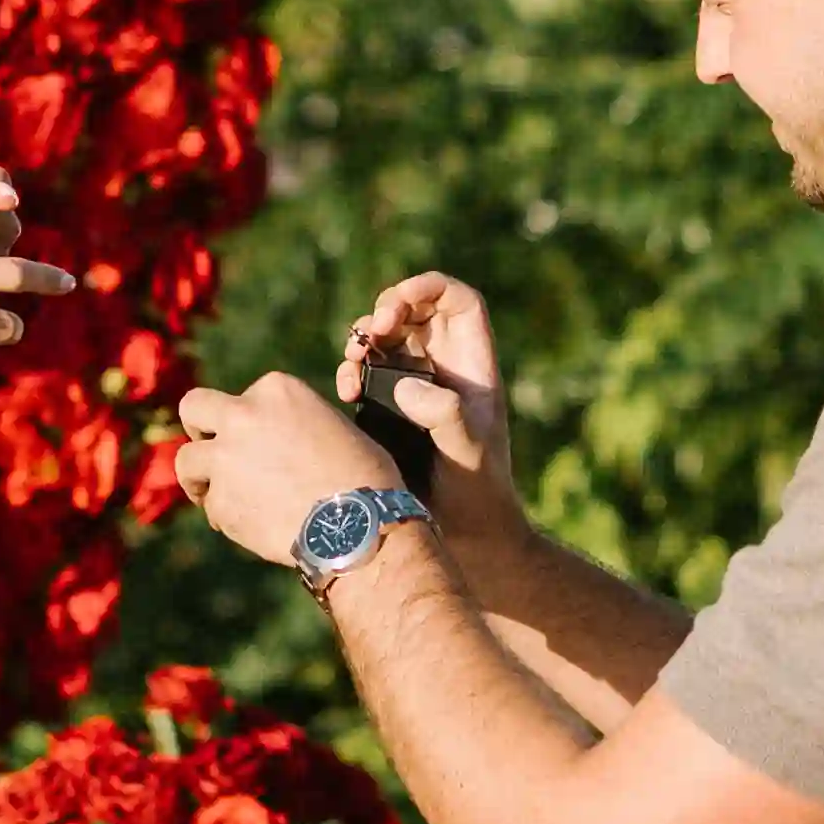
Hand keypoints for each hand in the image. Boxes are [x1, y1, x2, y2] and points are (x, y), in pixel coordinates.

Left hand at [171, 369, 393, 570]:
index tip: (262, 442)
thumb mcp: (334, 427)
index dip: (250, 421)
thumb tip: (283, 443)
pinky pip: (210, 505)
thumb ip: (296, 425)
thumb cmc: (364, 477)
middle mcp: (242, 416)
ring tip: (216, 495)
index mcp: (276, 390)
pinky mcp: (220, 501)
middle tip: (210, 446)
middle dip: (198, 427)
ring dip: (200, 477)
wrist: (358, 526)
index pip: (244, 397)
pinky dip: (224, 515)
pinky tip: (249, 525)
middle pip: (194, 407)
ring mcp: (225, 459)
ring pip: (186, 461)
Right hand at [336, 268, 512, 527]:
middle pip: (415, 313)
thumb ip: (445, 416)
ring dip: (363, 340)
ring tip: (354, 361)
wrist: (466, 535)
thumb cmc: (477, 495)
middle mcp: (445, 370)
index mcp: (473, 368)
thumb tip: (408, 385)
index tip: (399, 300)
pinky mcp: (390, 410)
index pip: (459, 303)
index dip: (430, 288)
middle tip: (373, 331)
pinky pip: (367, 374)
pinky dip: (352, 372)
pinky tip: (346, 390)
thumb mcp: (467, 452)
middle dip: (387, 310)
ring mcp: (417, 388)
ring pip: (386, 341)